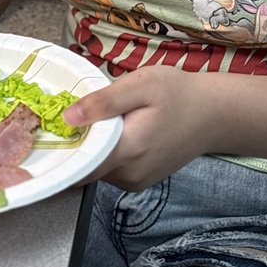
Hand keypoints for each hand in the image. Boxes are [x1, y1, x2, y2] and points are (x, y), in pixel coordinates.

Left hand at [64, 65, 210, 190]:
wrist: (214, 114)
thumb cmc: (179, 94)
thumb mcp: (141, 85)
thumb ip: (103, 102)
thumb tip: (68, 118)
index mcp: (126, 151)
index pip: (79, 163)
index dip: (62, 146)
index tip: (53, 127)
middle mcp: (128, 174)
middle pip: (86, 164)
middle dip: (79, 141)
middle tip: (81, 111)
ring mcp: (135, 181)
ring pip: (98, 167)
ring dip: (95, 145)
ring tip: (106, 117)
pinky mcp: (140, 180)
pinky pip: (112, 169)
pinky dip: (108, 151)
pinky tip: (120, 130)